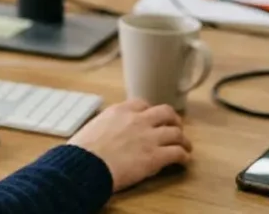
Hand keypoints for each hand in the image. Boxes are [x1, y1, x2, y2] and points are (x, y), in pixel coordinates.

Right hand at [69, 99, 191, 191]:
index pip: (142, 104)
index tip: (151, 118)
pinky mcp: (155, 157)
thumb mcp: (94, 127)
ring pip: (176, 133)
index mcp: (120, 111)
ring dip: (183, 140)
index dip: (150, 112)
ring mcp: (149, 137)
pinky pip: (177, 153)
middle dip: (173, 120)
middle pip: (165, 112)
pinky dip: (183, 156)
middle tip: (175, 127)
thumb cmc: (83, 150)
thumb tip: (109, 132)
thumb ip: (108, 125)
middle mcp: (138, 120)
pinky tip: (183, 160)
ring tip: (185, 147)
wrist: (85, 164)